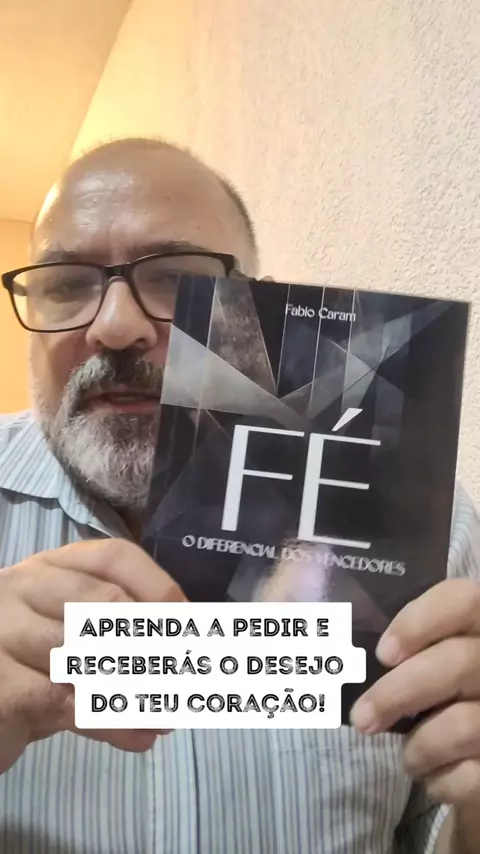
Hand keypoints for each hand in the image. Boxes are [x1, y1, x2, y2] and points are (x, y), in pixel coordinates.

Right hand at [0, 538, 185, 774]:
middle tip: (192, 676)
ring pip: (88, 655)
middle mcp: (23, 586)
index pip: (115, 558)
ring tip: (172, 713)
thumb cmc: (34, 666)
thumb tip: (193, 658)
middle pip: (106, 602)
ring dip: (141, 688)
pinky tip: (139, 735)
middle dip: (158, 642)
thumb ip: (121, 638)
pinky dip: (111, 720)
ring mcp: (3, 630)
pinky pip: (64, 702)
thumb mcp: (77, 641)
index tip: (195, 626)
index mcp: (51, 566)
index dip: (161, 589)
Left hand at [350, 579, 479, 807]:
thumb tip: (289, 585)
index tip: (383, 652)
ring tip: (409, 754)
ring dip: (420, 747)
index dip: (422, 620)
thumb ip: (362, 620)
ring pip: (463, 725)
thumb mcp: (406, 651)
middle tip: (362, 718)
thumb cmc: (430, 690)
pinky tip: (435, 775)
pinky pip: (472, 776)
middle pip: (459, 662)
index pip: (464, 599)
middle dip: (398, 693)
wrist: (473, 754)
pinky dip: (443, 781)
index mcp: (479, 622)